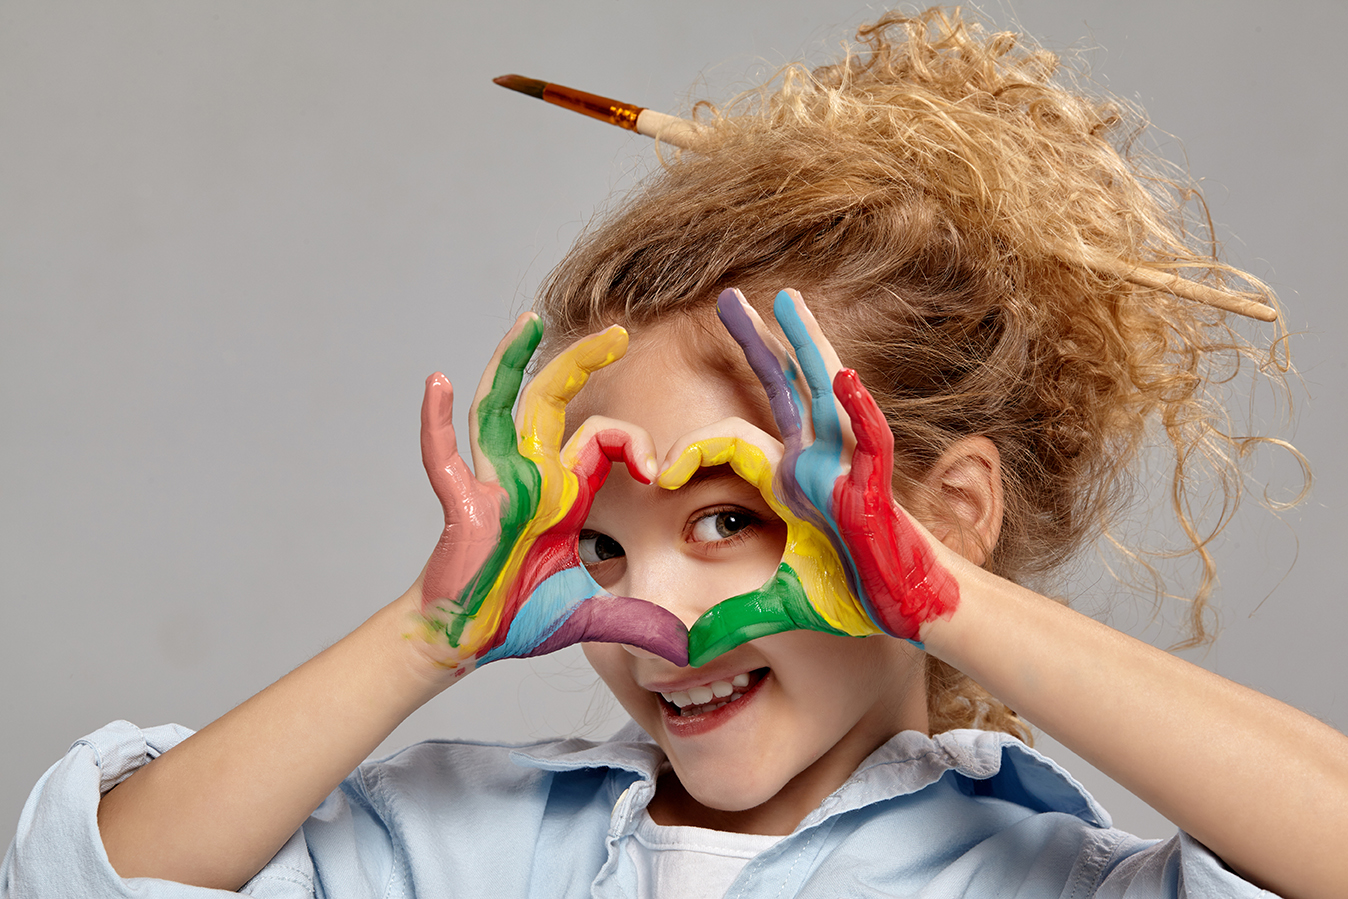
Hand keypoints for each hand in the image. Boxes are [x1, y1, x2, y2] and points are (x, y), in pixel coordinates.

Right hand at [416, 314, 688, 673]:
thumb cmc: (520, 617)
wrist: (470, 641)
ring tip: (527, 321)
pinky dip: (437, 420)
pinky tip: (438, 382)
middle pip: (553, 400)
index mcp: (565, 492)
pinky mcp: (462, 504)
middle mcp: (530, 475)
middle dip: (582, 361)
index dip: (633, 442)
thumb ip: (638, 622)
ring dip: (509, 363)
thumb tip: (687, 647)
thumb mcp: (592, 614)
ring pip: (499, 409)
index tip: (658, 472)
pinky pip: (444, 456)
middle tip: (619, 331)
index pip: (603, 438)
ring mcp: (493, 484)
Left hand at [666, 289, 957, 666]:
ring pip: (823, 393)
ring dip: (806, 347)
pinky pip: (866, 439)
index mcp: (789, 480)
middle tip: (727, 298)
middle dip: (756, 342)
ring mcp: (847, 467)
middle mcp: (815, 462)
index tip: (659, 471)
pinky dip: (855, 409)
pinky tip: (839, 379)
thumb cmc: (855, 599)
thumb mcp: (779, 605)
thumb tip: (687, 646)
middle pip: (782, 388)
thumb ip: (734, 618)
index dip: (691, 451)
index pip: (731, 441)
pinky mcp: (875, 485)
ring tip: (787, 302)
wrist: (909, 610)